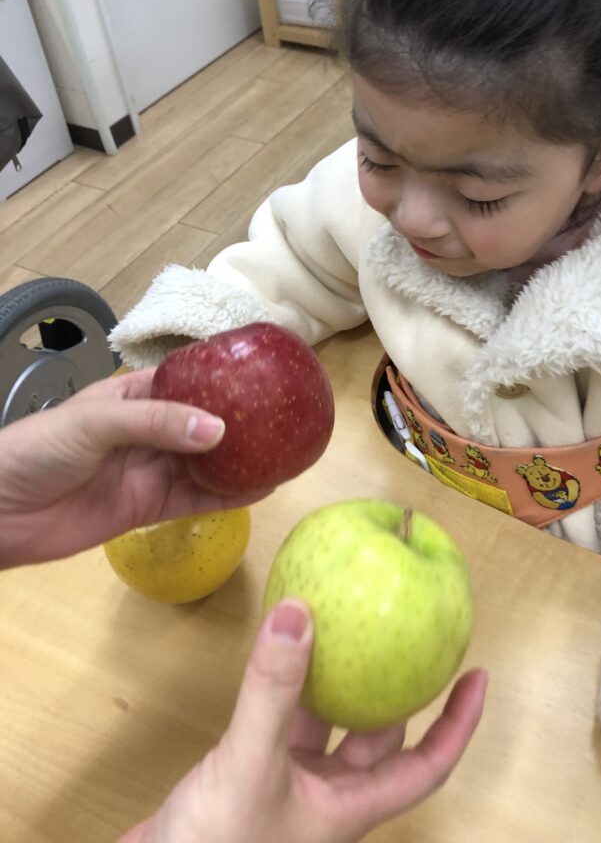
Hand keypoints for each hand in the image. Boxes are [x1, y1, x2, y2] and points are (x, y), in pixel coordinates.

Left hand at [0, 369, 265, 568]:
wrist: (0, 512)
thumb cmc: (38, 448)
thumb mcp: (96, 422)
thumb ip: (157, 423)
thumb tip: (219, 431)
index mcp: (134, 396)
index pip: (188, 381)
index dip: (223, 378)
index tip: (263, 375)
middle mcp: (149, 432)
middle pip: (205, 425)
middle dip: (242, 422)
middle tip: (285, 418)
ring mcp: (151, 471)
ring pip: (207, 464)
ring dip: (242, 461)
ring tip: (284, 453)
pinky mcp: (149, 509)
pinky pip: (196, 500)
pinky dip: (228, 497)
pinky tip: (259, 489)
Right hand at [121, 599, 487, 842]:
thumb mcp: (250, 765)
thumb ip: (273, 692)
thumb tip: (298, 613)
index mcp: (349, 807)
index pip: (427, 766)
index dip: (459, 724)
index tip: (479, 676)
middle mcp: (326, 797)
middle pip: (378, 739)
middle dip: (395, 690)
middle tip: (402, 636)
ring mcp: (287, 788)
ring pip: (328, 727)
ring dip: (335, 683)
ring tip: (344, 629)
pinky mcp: (250, 777)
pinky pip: (282, 723)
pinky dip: (286, 689)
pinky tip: (280, 654)